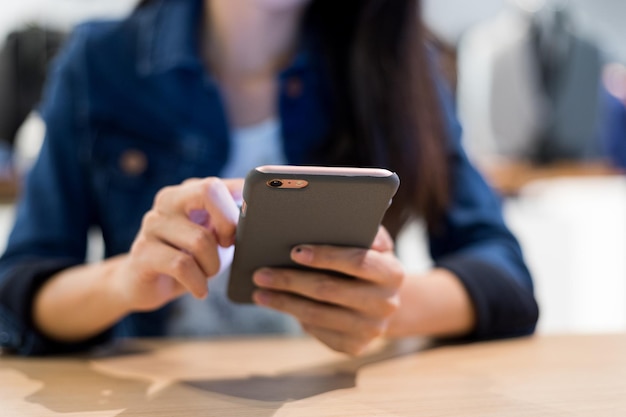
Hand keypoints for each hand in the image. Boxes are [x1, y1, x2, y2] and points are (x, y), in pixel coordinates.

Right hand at [111, 177, 242, 311]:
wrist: (143, 284)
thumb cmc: (188, 259)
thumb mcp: (215, 239)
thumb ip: (233, 224)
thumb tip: (262, 220)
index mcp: (188, 191)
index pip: (222, 181)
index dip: (242, 200)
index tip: (248, 225)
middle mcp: (168, 200)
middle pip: (208, 190)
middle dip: (229, 222)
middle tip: (229, 246)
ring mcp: (152, 224)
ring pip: (200, 239)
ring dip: (213, 265)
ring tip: (208, 274)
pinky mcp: (142, 252)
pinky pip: (182, 265)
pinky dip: (198, 282)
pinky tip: (199, 290)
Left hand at [252, 227, 404, 354]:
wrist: (385, 302)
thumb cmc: (369, 262)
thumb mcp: (372, 243)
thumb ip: (361, 229)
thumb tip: (335, 217)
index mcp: (392, 273)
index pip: (357, 261)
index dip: (325, 256)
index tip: (294, 251)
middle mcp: (386, 304)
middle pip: (329, 290)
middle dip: (291, 280)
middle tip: (261, 273)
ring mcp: (371, 329)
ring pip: (317, 315)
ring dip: (284, 302)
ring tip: (259, 290)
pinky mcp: (354, 346)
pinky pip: (317, 330)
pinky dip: (294, 315)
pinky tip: (276, 303)